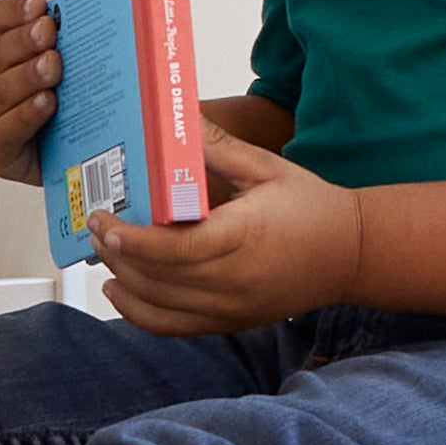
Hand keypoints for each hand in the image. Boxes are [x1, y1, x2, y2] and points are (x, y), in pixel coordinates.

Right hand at [0, 0, 59, 186]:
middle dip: (23, 40)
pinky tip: (44, 103)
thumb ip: (64, 42)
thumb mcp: (60, 70)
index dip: (14, 9)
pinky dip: (25, 115)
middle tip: (49, 32)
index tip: (40, 4)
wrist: (62, 163)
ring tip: (52, 67)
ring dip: (26, 76)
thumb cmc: (57, 113)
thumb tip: (90, 15)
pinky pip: (3, 131)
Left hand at [92, 125, 363, 336]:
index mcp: (242, 238)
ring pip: (160, 307)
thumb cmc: (312, 207)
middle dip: (116, 255)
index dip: (130, 240)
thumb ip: (217, 147)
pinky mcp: (232, 322)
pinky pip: (175, 327)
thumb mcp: (266, 167)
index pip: (173, 249)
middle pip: (158, 279)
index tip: (102, 221)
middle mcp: (234, 281)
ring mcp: (232, 308)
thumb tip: (177, 117)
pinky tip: (120, 291)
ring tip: (102, 253)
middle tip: (93, 226)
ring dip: (123, 283)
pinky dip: (140, 314)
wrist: (352, 254)